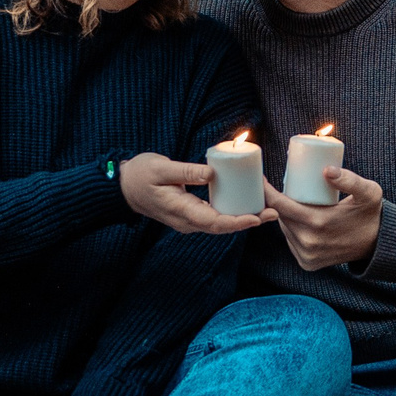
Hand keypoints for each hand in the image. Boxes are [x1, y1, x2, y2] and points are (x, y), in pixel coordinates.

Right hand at [119, 152, 273, 234]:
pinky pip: (213, 217)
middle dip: (248, 221)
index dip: (238, 222)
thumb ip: (186, 171)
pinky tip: (244, 204)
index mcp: (181, 211)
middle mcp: (187, 221)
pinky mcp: (189, 213)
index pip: (215, 222)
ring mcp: (188, 219)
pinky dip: (231, 213)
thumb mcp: (161, 168)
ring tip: (265, 209)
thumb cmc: (140, 175)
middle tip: (272, 212)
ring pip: (219, 224)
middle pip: (222, 227)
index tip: (257, 218)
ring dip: (242, 219)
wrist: (123, 187)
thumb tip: (212, 173)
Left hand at [264, 166, 383, 271]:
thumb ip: (350, 179)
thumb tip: (326, 170)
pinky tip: (292, 218)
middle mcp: (309, 243)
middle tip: (277, 186)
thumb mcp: (368, 192)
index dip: (268, 192)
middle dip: (275, 202)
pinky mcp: (308, 263)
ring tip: (286, 199)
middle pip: (281, 217)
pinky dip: (290, 230)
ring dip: (283, 215)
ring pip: (285, 230)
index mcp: (318, 224)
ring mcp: (307, 256)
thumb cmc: (371, 213)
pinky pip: (291, 242)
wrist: (378, 244)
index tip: (261, 179)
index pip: (281, 206)